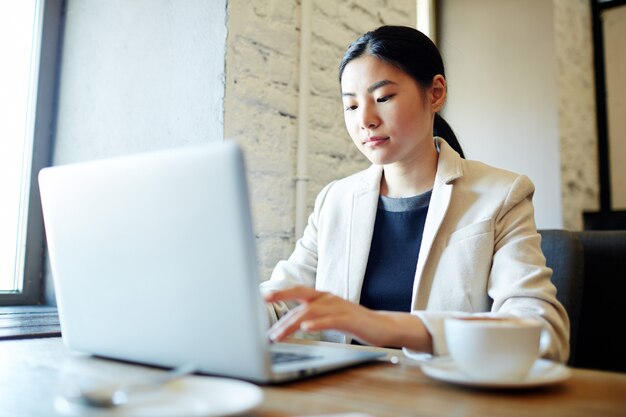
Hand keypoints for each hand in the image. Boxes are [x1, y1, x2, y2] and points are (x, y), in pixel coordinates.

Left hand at [264, 286, 432, 351]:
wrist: (382, 326)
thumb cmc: (353, 322)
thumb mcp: (328, 317)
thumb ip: (310, 317)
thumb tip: (288, 325)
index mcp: (322, 296)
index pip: (297, 291)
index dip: (280, 292)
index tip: (262, 296)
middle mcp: (328, 298)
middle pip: (300, 296)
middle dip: (281, 302)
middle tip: (264, 307)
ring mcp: (338, 307)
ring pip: (310, 312)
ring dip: (291, 324)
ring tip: (278, 335)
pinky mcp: (349, 319)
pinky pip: (330, 321)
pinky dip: (317, 324)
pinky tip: (306, 329)